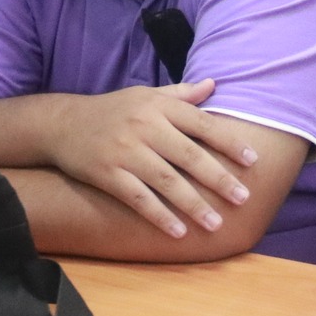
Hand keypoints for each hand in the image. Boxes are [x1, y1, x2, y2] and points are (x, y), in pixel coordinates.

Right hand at [42, 81, 260, 237]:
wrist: (62, 124)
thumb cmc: (114, 110)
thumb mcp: (146, 95)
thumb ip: (181, 94)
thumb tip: (214, 84)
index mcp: (159, 106)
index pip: (202, 124)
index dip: (229, 142)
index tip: (253, 160)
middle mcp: (144, 126)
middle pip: (189, 155)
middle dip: (218, 178)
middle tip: (243, 198)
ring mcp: (124, 151)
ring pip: (166, 181)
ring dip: (193, 204)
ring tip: (216, 223)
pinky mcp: (106, 173)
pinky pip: (137, 198)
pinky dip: (159, 215)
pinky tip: (178, 232)